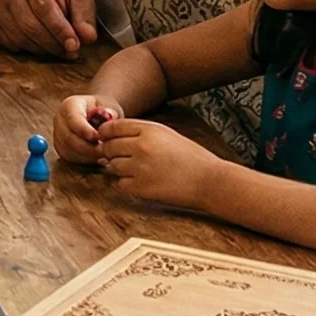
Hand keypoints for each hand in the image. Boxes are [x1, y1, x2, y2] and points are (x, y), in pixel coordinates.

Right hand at [0, 0, 100, 58]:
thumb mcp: (79, 0)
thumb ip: (84, 17)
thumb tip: (87, 37)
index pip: (44, 7)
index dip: (60, 29)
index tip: (74, 45)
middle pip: (29, 24)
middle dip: (52, 43)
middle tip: (68, 51)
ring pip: (18, 36)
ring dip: (41, 49)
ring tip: (57, 49)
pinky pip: (8, 42)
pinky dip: (27, 49)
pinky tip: (40, 46)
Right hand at [52, 94, 124, 163]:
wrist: (98, 114)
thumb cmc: (103, 109)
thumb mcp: (109, 106)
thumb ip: (110, 111)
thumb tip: (108, 115)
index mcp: (69, 105)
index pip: (73, 120)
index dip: (86, 131)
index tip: (100, 137)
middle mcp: (59, 119)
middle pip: (69, 138)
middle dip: (88, 147)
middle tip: (105, 150)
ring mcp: (58, 134)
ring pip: (69, 150)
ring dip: (88, 155)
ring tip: (103, 153)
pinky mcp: (60, 147)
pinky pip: (70, 156)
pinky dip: (84, 159)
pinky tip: (97, 156)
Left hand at [96, 119, 222, 208]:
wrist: (209, 181)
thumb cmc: (189, 157)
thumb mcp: (166, 134)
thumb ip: (139, 133)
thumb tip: (107, 139)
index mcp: (149, 130)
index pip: (112, 127)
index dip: (106, 133)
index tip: (107, 139)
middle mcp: (142, 147)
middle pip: (108, 147)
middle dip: (112, 152)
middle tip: (126, 158)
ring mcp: (140, 168)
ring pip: (112, 166)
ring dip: (120, 169)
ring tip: (140, 170)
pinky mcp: (141, 188)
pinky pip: (120, 184)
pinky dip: (126, 184)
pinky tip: (142, 182)